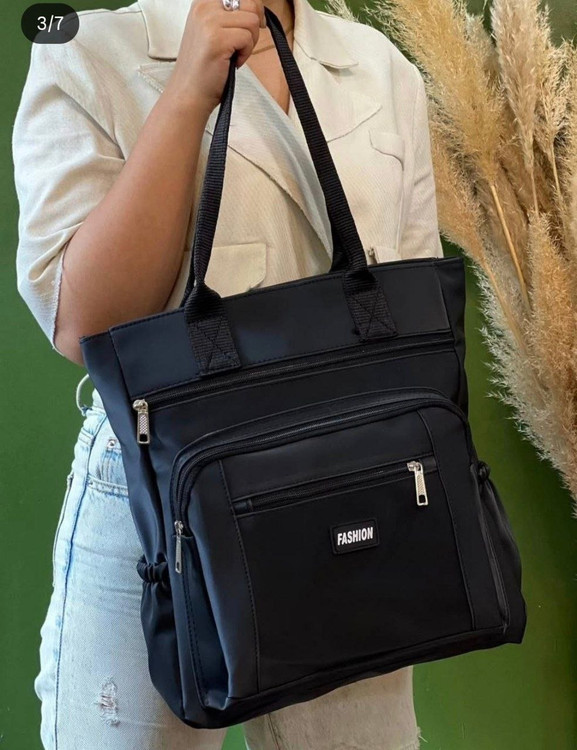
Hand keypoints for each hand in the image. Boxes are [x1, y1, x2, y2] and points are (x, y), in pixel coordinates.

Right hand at [165, 0, 266, 116]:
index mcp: (202, 1)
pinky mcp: (217, 39)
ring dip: (249, 42)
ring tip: (233, 54)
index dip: (253, 8)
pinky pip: (248, 38)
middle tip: (242, 44)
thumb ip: (229, 15)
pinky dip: (245, 54)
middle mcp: (204, 6)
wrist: (189, 93)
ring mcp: (210, 22)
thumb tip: (257, 7)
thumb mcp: (213, 30)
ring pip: (252, 21)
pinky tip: (231, 62)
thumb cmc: (204, 67)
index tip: (251, 24)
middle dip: (254, 26)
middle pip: (250, 3)